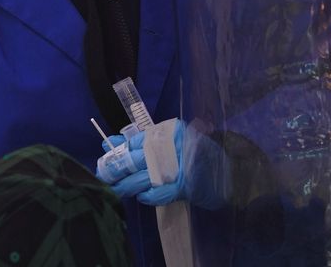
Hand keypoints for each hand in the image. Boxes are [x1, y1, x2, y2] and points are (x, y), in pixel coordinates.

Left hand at [98, 120, 227, 209]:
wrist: (226, 169)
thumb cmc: (193, 152)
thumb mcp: (168, 140)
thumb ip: (140, 141)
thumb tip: (111, 144)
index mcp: (165, 133)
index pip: (133, 142)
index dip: (116, 153)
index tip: (104, 161)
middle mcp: (169, 148)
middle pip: (132, 161)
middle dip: (115, 171)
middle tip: (105, 177)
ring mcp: (175, 168)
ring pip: (140, 178)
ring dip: (126, 186)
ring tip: (117, 189)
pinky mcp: (181, 187)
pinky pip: (156, 193)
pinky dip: (146, 196)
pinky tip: (141, 196)